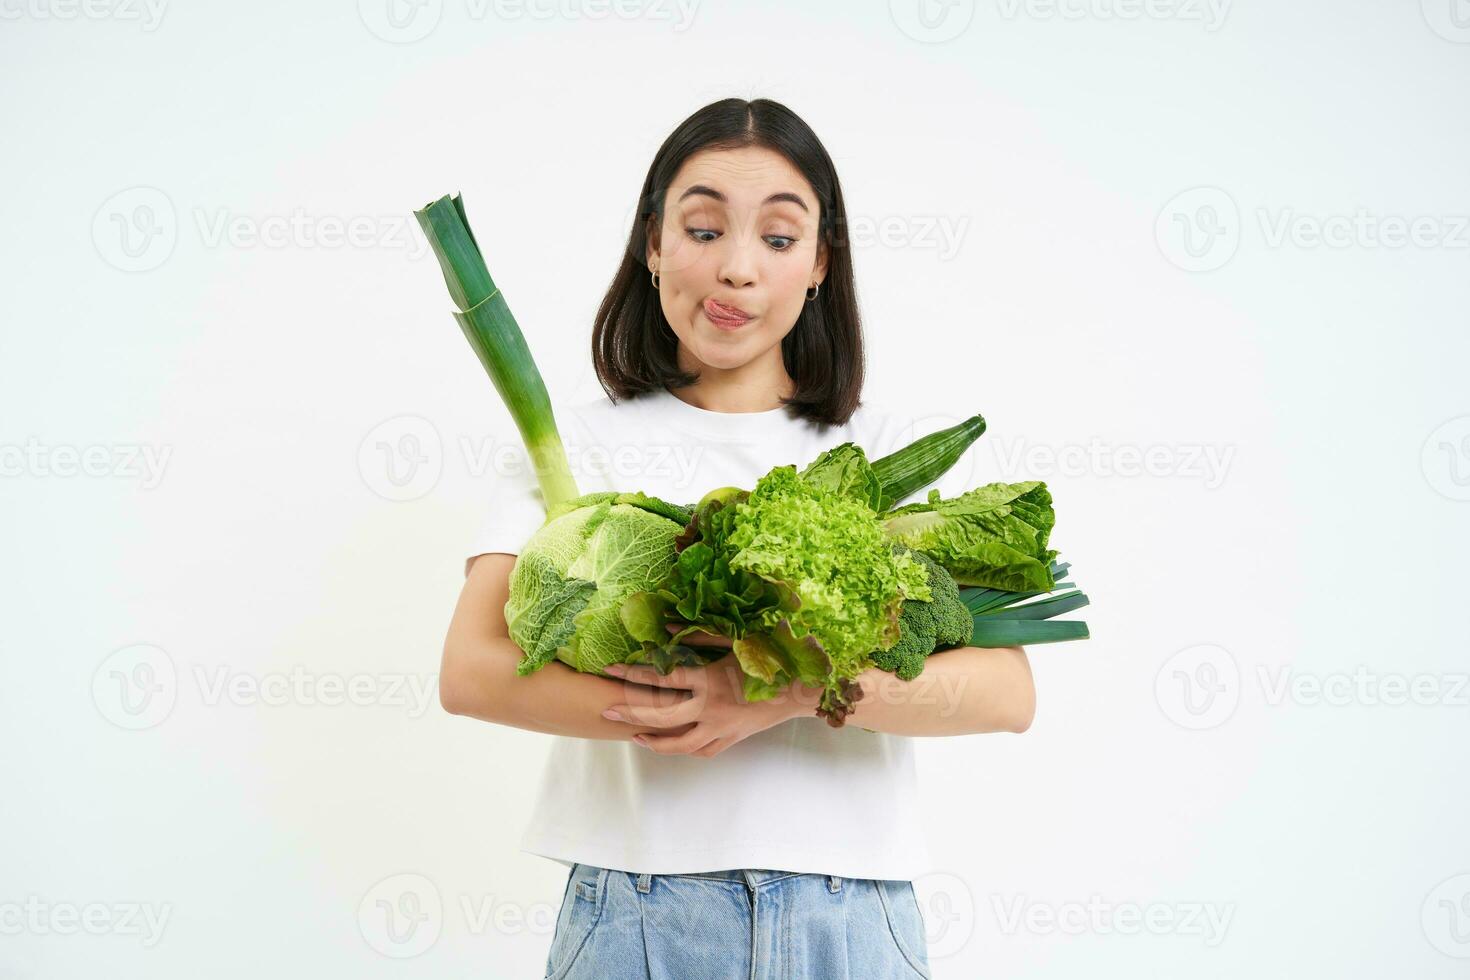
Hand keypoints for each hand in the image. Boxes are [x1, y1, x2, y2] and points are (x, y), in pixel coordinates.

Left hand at [600, 628, 806, 756]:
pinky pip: (704, 750)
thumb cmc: (770, 658)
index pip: (661, 679)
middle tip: (607, 710)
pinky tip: (674, 744)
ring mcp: (721, 728)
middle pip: (660, 716)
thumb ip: (699, 637)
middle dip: (630, 713)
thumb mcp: (735, 640)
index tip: (610, 670)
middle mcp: (710, 709)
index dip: (632, 674)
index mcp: (709, 681)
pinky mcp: (732, 739)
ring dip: (653, 742)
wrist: (801, 689)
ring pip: (679, 745)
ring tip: (635, 736)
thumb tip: (668, 629)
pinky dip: (687, 749)